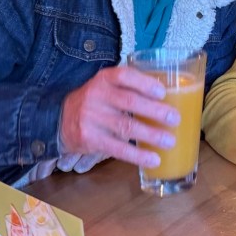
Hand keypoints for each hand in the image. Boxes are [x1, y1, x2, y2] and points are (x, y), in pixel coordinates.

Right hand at [59, 66, 178, 168]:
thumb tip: (168, 100)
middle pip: (129, 102)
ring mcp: (91, 117)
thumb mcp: (107, 87)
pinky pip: (117, 148)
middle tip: (175, 119)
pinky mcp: (89, 139)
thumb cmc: (96, 102)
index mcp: (104, 79)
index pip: (124, 76)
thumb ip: (130, 89)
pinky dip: (137, 155)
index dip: (144, 83)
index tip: (162, 92)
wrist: (61, 119)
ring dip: (151, 135)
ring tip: (170, 141)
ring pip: (125, 126)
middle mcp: (96, 95)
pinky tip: (153, 159)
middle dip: (155, 111)